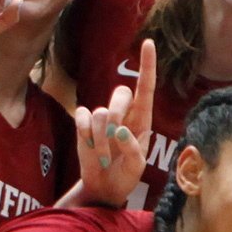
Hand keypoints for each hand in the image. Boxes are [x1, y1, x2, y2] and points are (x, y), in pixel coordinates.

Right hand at [75, 37, 155, 202]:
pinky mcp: (85, 123)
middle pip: (121, 93)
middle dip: (117, 113)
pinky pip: (83, 115)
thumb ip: (132, 149)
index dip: (147, 65)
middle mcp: (124, 114)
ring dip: (101, 137)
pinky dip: (86, 133)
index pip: (146, 88)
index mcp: (142, 120)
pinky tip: (89, 146)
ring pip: (100, 111)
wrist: (104, 187)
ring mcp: (103, 117)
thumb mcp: (136, 167)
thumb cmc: (125, 176)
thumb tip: (120, 130)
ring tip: (104, 155)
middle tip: (114, 137)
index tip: (148, 43)